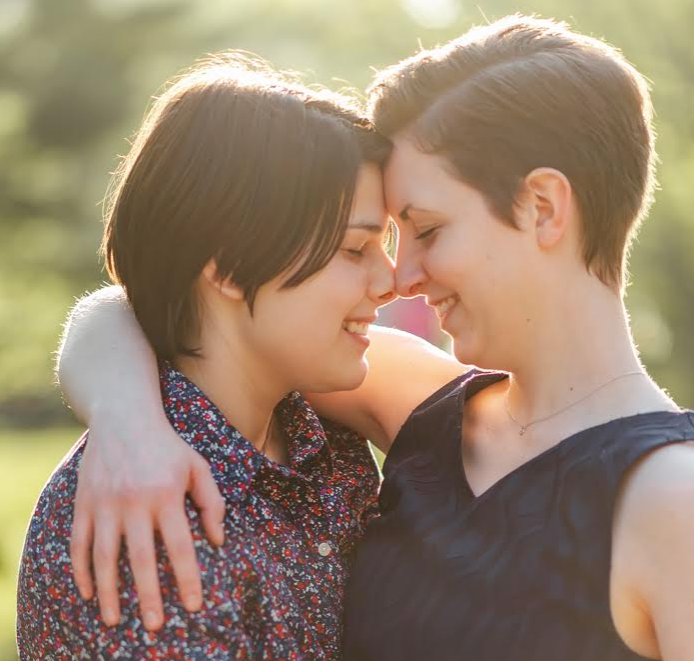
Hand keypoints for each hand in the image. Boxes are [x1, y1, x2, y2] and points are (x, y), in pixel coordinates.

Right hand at [70, 412, 225, 630]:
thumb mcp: (197, 466)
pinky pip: (78, 543)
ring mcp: (105, 503)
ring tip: (116, 620)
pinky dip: (81, 570)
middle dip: (149, 596)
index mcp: (166, 494)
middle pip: (141, 558)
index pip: (180, 546)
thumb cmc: (167, 446)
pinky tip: (87, 592)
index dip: (187, 578)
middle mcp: (135, 501)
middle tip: (155, 626)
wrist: (124, 417)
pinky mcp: (84, 502)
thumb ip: (211, 501)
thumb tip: (217, 540)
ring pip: (105, 557)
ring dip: (110, 592)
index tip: (194, 605)